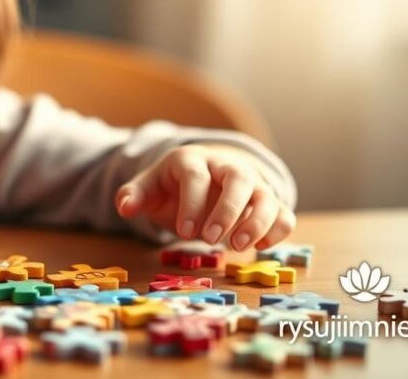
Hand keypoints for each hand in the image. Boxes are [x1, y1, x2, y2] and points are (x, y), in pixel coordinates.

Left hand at [114, 144, 294, 250]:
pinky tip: (261, 247)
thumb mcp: (151, 186)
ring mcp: (252, 183)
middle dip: (227, 210)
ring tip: (238, 247)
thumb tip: (124, 207)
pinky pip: (284, 212)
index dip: (191, 203)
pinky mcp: (269, 201)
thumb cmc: (175, 184)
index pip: (196, 175)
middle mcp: (227, 166)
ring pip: (266, 195)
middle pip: (237, 178)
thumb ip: (135, 195)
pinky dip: (278, 230)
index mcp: (193, 160)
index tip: (184, 231)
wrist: (206, 171)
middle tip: (211, 239)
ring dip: (257, 222)